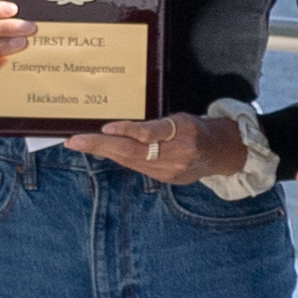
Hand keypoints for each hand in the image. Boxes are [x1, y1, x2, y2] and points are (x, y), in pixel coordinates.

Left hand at [79, 106, 250, 185]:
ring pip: (131, 161)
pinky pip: (138, 167)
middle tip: (75, 141)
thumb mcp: (182, 118)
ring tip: (80, 144)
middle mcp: (177, 154)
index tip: (106, 127)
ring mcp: (172, 171)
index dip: (128, 131)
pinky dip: (120, 158)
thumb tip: (121, 131)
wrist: (222, 153)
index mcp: (183, 133)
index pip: (150, 134)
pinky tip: (103, 152)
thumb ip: (156, 126)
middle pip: (133, 151)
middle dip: (101, 145)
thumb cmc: (199, 129)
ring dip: (104, 152)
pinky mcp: (168, 179)